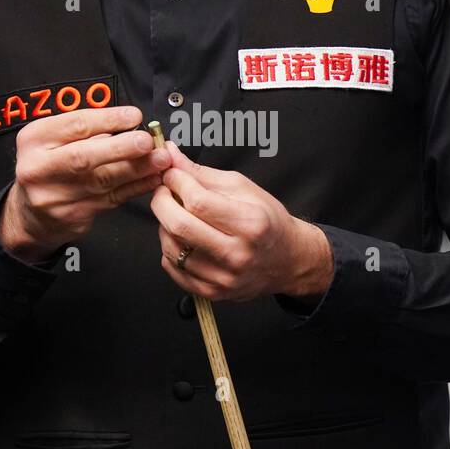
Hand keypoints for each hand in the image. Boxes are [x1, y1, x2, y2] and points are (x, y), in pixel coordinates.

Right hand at [0, 105, 170, 263]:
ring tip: (160, 159)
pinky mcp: (73, 215)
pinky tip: (152, 178)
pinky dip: (136, 187)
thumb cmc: (50, 165)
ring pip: (103, 181)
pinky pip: (111, 199)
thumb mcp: (54, 139)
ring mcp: (55, 196)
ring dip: (137, 169)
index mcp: (34, 139)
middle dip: (121, 148)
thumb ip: (87, 130)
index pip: (74, 126)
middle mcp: (39, 168)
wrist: (31, 213)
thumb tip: (131, 124)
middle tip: (147, 141)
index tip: (135, 116)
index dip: (108, 120)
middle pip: (83, 157)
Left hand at [149, 141, 333, 302]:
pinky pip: (173, 268)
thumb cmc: (267, 220)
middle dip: (161, 202)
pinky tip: (180, 238)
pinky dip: (169, 249)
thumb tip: (170, 156)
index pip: (198, 201)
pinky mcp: (213, 292)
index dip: (176, 183)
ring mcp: (225, 278)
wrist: (287, 259)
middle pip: (180, 226)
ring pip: (171, 248)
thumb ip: (202, 174)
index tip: (171, 174)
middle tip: (163, 191)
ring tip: (175, 214)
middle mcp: (238, 254)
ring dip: (164, 225)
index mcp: (251, 223)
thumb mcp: (242, 188)